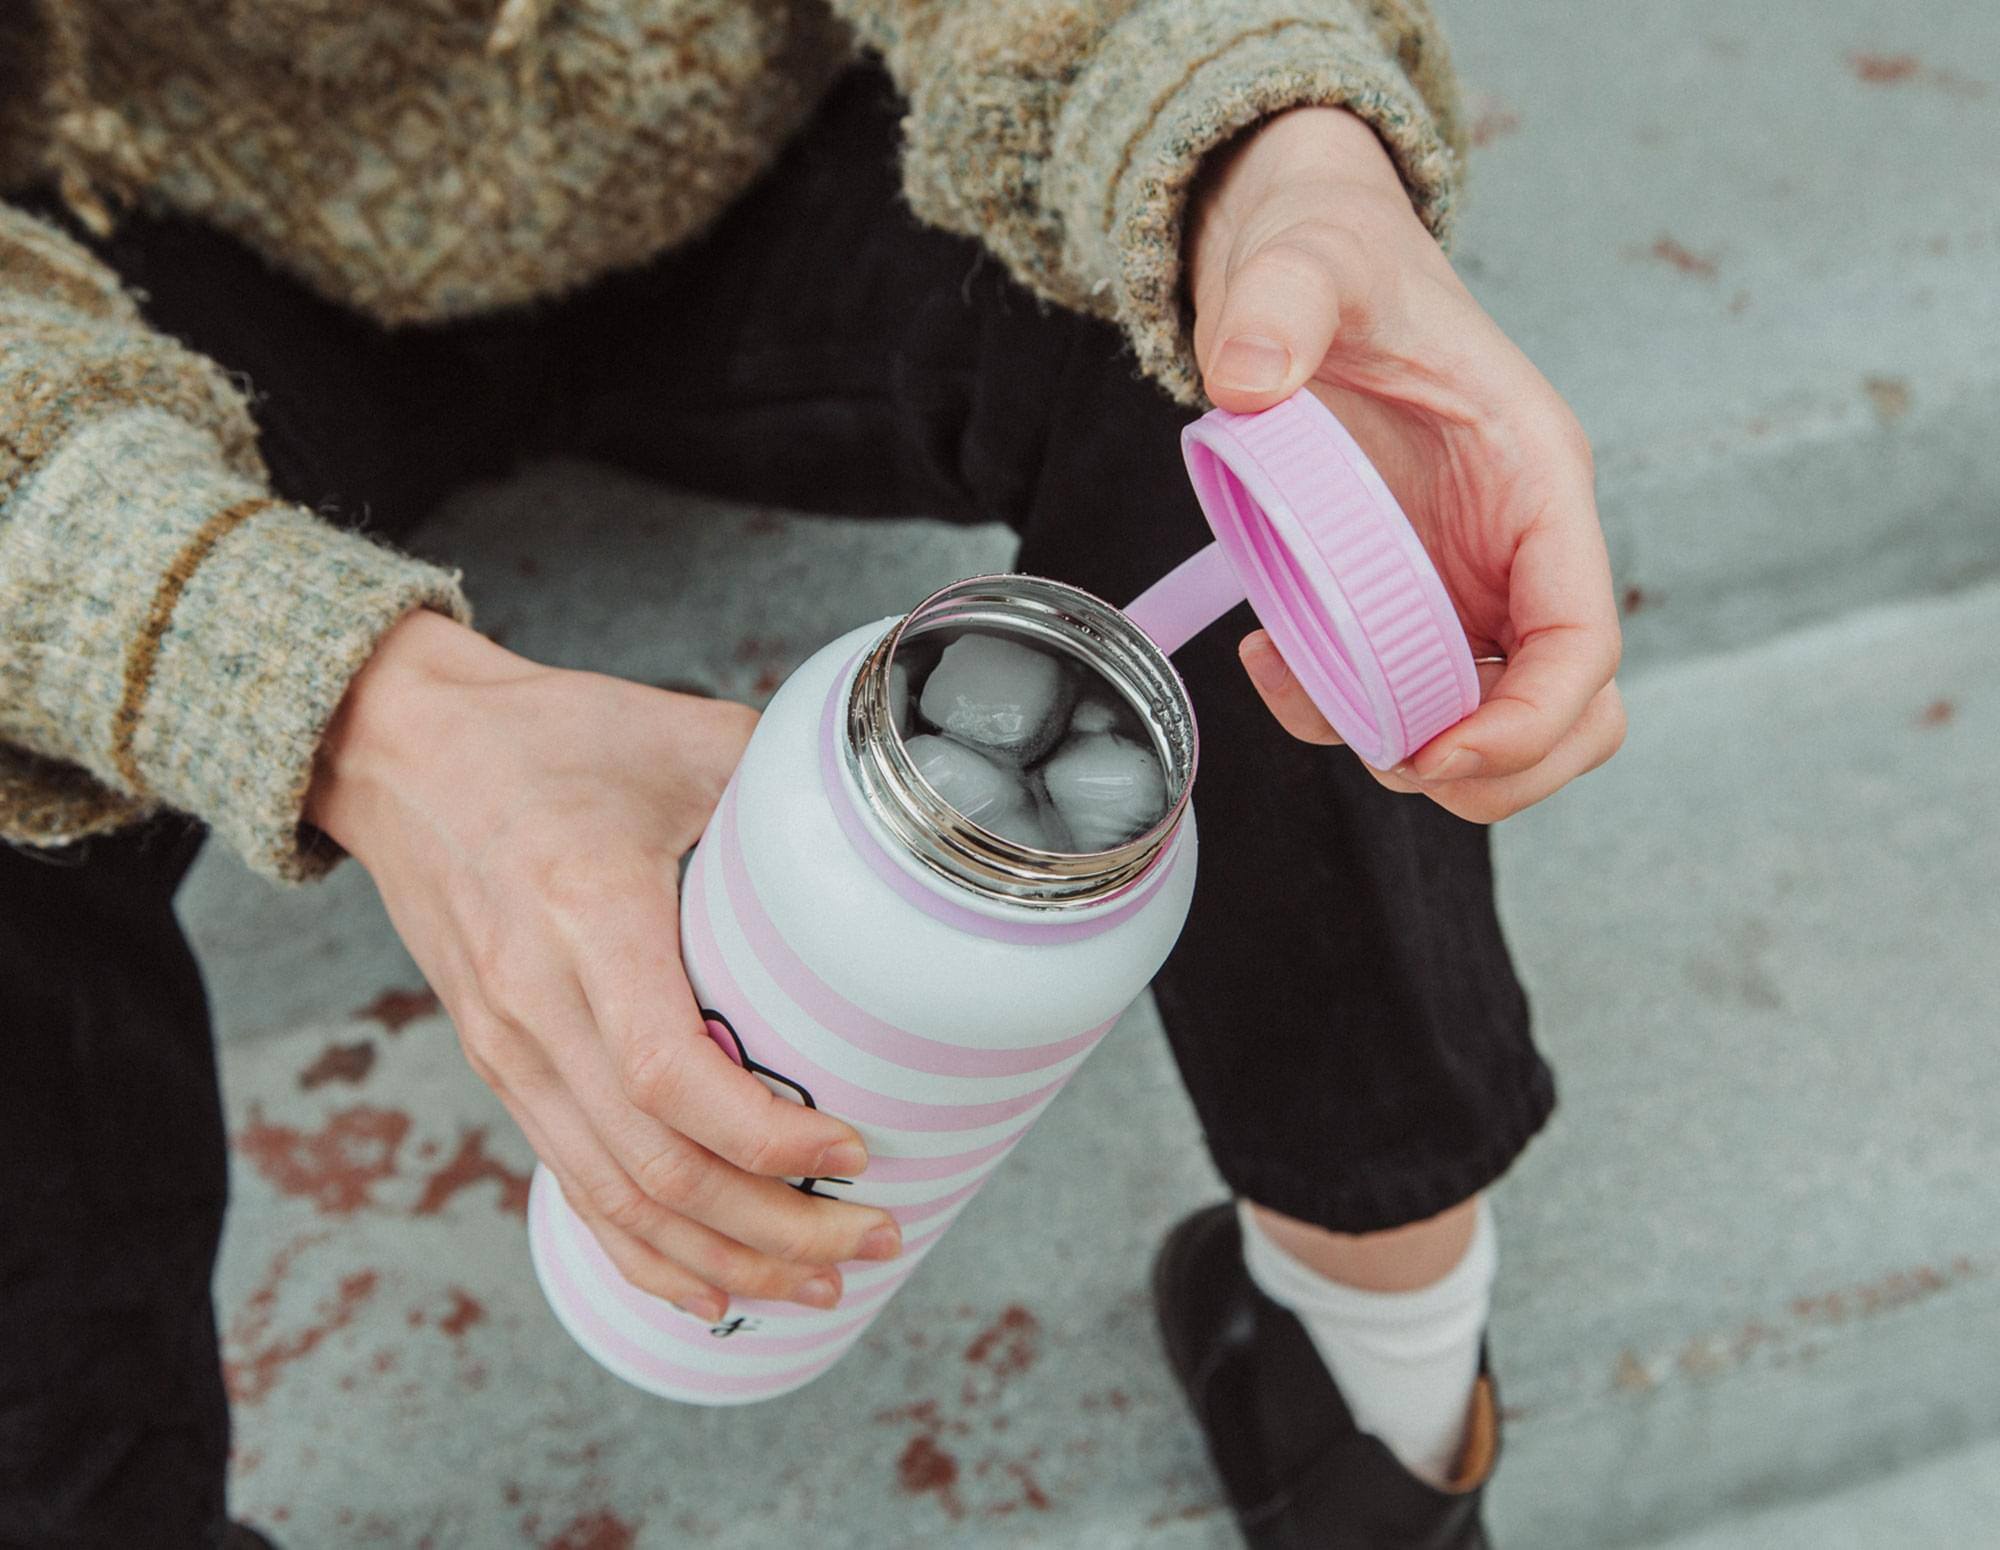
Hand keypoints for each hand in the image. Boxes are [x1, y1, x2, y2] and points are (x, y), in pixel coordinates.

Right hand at [306, 611, 900, 1319]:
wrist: (404, 749)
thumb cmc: (549, 737)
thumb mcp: (682, 736)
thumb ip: (789, 786)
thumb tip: (896, 832)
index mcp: (588, 918)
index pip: (670, 1075)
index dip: (765, 1137)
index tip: (852, 1150)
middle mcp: (537, 1003)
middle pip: (655, 1167)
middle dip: (774, 1226)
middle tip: (873, 1237)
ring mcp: (509, 1047)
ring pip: (615, 1197)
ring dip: (721, 1257)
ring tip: (816, 1282)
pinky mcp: (501, 1065)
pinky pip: (573, 1184)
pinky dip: (640, 1253)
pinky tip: (704, 1292)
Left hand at [1187, 107, 1624, 821]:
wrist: (1301, 260)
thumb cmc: (1333, 258)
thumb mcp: (1305, 257)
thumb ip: (1280, 299)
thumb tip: (1245, 375)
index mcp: (1535, 479)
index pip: (1582, 638)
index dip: (1533, 722)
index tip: (1439, 756)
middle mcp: (1517, 546)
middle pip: (1565, 713)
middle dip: (1489, 769)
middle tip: (1385, 758)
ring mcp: (1466, 580)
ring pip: (1490, 721)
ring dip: (1408, 749)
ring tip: (1293, 685)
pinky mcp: (1409, 596)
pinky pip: (1408, 692)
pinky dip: (1348, 711)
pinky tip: (1270, 657)